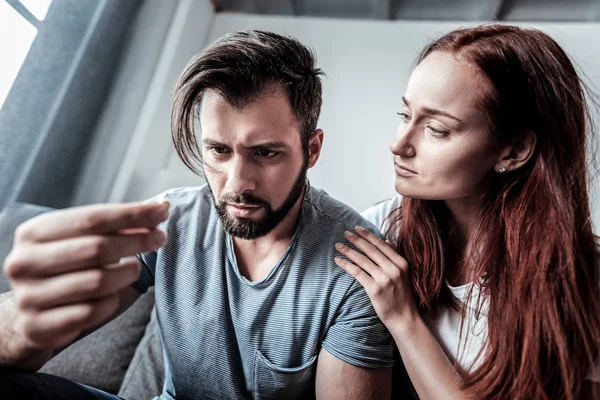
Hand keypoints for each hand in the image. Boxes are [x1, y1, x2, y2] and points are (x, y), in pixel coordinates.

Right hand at [2, 201, 168, 350]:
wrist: (28, 314)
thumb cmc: (66, 269)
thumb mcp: (82, 241)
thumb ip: (115, 226)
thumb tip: (157, 210)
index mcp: (34, 233)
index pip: (91, 219)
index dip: (131, 214)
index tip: (161, 210)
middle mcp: (24, 263)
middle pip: (96, 248)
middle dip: (137, 241)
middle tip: (159, 239)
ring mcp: (29, 297)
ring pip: (98, 282)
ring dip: (127, 273)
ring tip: (134, 268)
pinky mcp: (39, 327)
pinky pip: (93, 311)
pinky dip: (112, 302)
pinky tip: (113, 295)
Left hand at [334, 226, 416, 325]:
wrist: (404, 317)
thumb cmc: (402, 295)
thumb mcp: (404, 273)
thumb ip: (395, 256)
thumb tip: (386, 240)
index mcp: (402, 263)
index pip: (382, 244)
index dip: (368, 235)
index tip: (357, 228)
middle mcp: (394, 269)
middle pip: (371, 250)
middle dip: (356, 240)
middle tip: (345, 233)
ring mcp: (384, 279)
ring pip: (362, 260)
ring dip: (349, 250)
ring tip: (338, 245)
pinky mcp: (374, 289)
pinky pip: (357, 273)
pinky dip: (346, 265)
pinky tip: (338, 260)